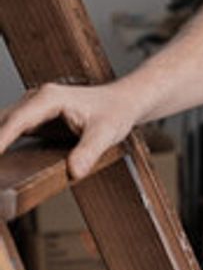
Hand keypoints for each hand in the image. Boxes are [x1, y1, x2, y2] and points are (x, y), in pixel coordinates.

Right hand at [0, 81, 143, 178]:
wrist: (123, 102)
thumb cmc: (116, 112)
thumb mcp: (107, 132)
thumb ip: (90, 150)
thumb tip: (74, 171)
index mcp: (50, 98)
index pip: (15, 121)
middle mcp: (36, 100)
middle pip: (1, 122)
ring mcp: (31, 109)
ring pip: (1, 125)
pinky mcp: (32, 120)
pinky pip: (8, 132)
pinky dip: (0, 145)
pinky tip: (1, 163)